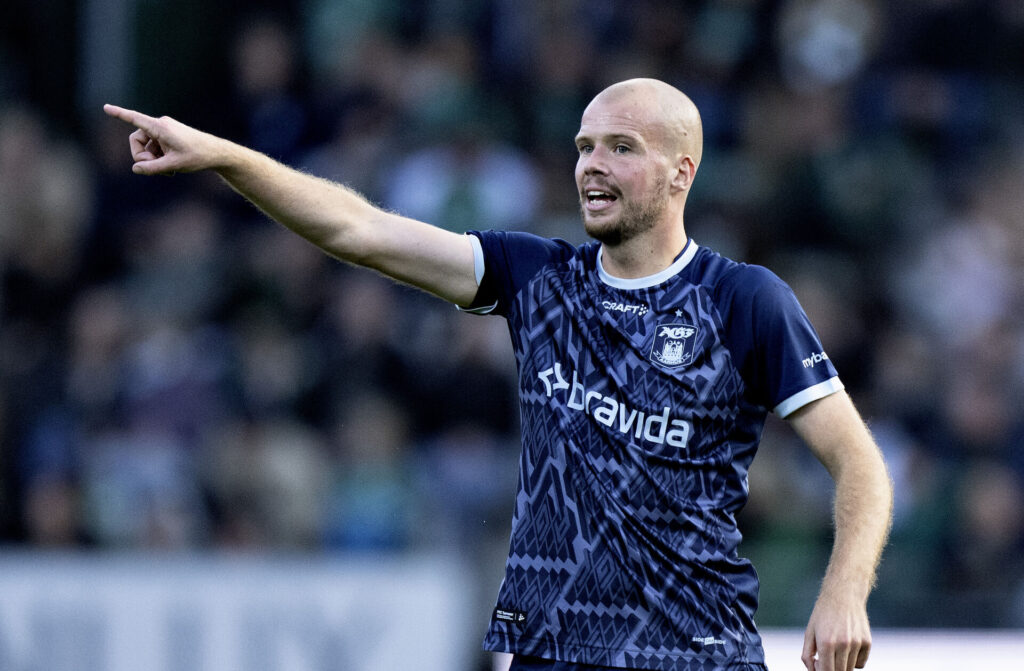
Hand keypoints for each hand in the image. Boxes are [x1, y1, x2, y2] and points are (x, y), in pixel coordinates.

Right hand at [102, 104, 222, 175]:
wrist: (216, 153)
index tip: (105, 107)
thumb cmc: (197, 157)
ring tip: (168, 172)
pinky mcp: (168, 135)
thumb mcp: (173, 165)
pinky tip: (171, 168)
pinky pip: (154, 147)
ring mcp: (164, 130)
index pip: (135, 119)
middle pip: (136, 140)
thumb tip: (135, 168)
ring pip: (146, 146)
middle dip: (143, 157)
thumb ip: (152, 168)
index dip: (119, 114)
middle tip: (156, 170)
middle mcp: (160, 125)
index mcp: (160, 128)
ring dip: (152, 160)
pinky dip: (158, 158)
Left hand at [801, 588, 871, 670]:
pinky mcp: (867, 642)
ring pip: (850, 669)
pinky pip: (860, 663)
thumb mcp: (809, 632)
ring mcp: (856, 643)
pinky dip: (853, 660)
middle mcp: (843, 644)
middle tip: (826, 658)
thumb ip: (807, 655)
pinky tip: (847, 647)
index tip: (819, 664)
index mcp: (825, 643)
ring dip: (842, 664)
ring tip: (835, 649)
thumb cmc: (823, 615)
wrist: (843, 595)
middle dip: (831, 669)